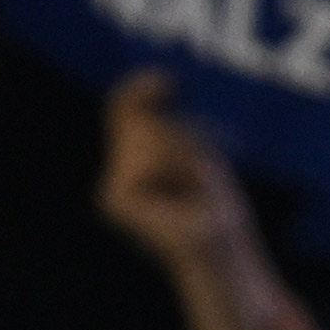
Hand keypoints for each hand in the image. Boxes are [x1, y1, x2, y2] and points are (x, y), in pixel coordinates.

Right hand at [97, 71, 279, 329]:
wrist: (218, 248)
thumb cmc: (215, 204)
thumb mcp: (193, 146)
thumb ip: (165, 115)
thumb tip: (156, 81)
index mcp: (131, 164)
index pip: (122, 108)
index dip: (139, 87)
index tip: (170, 84)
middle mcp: (115, 177)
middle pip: (134, 117)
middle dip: (174, 133)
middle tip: (193, 176)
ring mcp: (111, 190)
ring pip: (142, 134)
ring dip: (179, 151)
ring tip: (189, 188)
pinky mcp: (114, 200)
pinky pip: (147, 156)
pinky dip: (172, 166)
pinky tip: (177, 195)